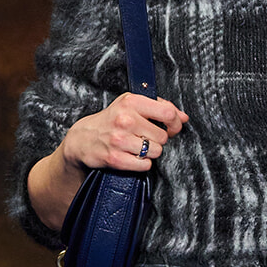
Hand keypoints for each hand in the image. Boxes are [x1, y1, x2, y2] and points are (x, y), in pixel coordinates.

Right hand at [61, 93, 187, 172]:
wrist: (83, 139)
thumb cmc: (111, 121)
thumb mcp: (131, 105)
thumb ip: (159, 108)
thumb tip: (184, 117)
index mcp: (131, 102)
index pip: (167, 112)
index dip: (174, 122)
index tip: (172, 127)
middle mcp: (125, 119)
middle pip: (163, 136)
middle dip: (158, 139)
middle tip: (145, 137)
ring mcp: (120, 140)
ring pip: (156, 151)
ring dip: (150, 152)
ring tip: (137, 146)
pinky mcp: (116, 158)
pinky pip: (145, 165)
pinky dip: (142, 164)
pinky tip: (131, 156)